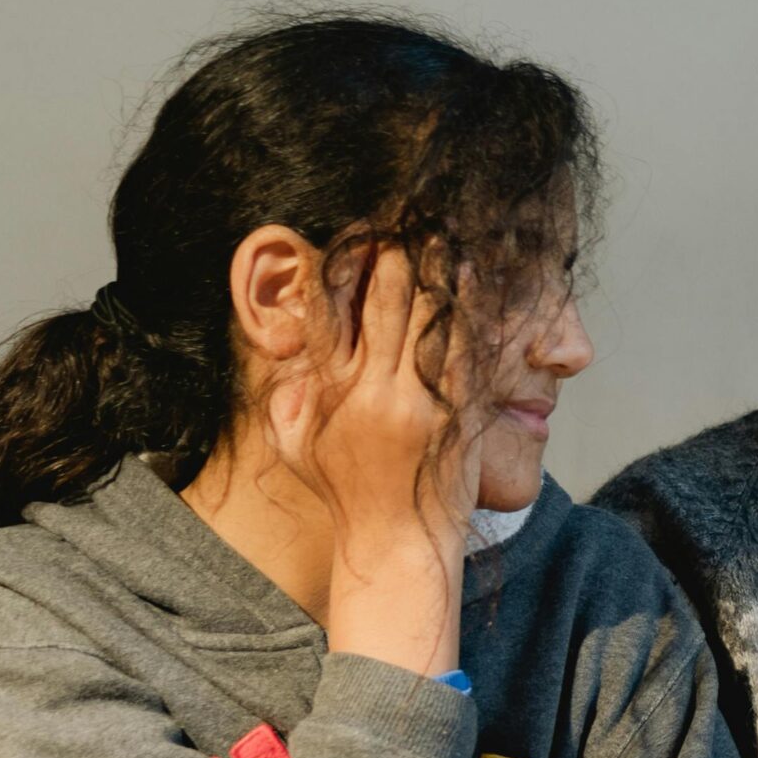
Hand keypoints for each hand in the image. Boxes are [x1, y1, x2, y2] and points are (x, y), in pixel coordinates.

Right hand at [266, 242, 479, 554]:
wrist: (400, 543)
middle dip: (395, 255)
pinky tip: (471, 275)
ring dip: (436, 270)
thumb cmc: (346, 493)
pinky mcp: (458, 415)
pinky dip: (467, 310)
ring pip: (429, 319)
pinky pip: (464, 350)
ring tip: (443, 227)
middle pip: (385, 305)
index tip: (358, 230)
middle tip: (406, 213)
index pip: (334, 314)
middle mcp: (374, 394)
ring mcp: (419, 405)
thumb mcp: (296, 445)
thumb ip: (288, 394)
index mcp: (332, 395)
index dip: (346, 268)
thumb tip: (286, 347)